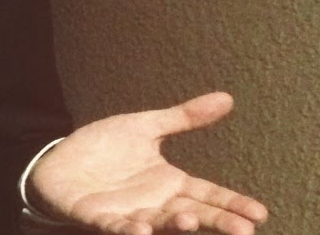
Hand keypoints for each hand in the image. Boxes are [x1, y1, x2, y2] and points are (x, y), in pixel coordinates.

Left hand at [27, 92, 267, 234]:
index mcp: (169, 183)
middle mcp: (155, 203)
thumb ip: (183, 118)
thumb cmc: (104, 148)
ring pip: (159, 223)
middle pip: (193, 214)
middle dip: (217, 222)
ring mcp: (129, 213)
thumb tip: (226, 98)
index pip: (208, 195)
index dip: (232, 204)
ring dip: (176, 224)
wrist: (58, 159)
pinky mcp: (99, 217)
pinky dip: (130, 230)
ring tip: (192, 220)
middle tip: (244, 230)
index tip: (260, 213)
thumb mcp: (144, 127)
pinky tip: (142, 230)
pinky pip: (117, 227)